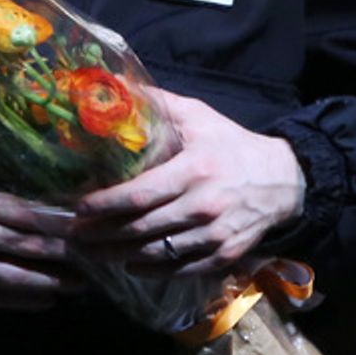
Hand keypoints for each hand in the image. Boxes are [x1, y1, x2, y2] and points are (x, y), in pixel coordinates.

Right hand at [0, 167, 85, 309]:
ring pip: (18, 279)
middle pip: (31, 249)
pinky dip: (23, 302)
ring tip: (79, 286)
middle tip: (95, 260)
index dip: (62, 223)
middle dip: (66, 257)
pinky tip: (45, 301)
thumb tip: (30, 199)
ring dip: (52, 284)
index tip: (88, 227)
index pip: (30, 214)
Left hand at [70, 88, 304, 275]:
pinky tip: (129, 265)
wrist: (282, 180)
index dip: (105, 205)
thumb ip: (159, 104)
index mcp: (194, 170)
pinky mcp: (224, 255)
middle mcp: (204, 206)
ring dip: (118, 255)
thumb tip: (116, 85)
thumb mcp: (199, 116)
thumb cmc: (231, 144)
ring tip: (90, 252)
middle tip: (73, 235)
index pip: (140, 194)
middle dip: (101, 234)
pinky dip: (151, 270)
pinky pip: (180, 269)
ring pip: (157, 253)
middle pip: (141, 228)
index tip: (79, 207)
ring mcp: (215, 235)